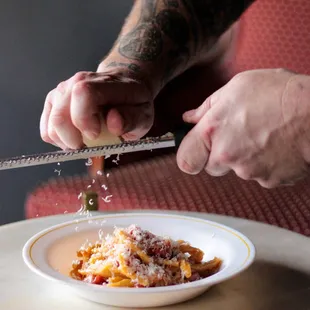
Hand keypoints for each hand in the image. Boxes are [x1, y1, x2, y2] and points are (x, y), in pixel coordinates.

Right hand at [40, 65, 153, 149]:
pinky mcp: (53, 102)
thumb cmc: (133, 103)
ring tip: (86, 140)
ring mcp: (62, 91)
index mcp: (103, 83)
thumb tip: (113, 123)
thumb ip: (131, 119)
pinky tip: (76, 137)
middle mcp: (77, 82)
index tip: (95, 135)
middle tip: (91, 143)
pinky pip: (47, 130)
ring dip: (67, 141)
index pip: (83, 94)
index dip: (85, 120)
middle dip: (74, 139)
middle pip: (60, 116)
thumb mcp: (144, 114)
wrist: (122, 86)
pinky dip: (60, 140)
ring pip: (51, 125)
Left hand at [177, 69, 309, 187]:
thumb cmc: (280, 95)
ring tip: (262, 134)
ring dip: (244, 157)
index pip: (185, 160)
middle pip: (211, 167)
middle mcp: (227, 155)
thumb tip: (190, 118)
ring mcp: (248, 171)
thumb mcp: (236, 88)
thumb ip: (207, 107)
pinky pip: (259, 174)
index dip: (190, 155)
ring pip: (237, 169)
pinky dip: (264, 163)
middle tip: (238, 135)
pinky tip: (274, 145)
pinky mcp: (269, 180)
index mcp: (213, 131)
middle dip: (220, 154)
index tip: (196, 150)